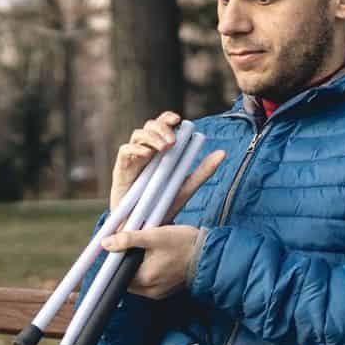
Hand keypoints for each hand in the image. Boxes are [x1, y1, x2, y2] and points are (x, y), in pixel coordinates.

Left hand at [102, 225, 200, 299]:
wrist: (208, 253)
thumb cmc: (183, 243)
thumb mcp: (154, 236)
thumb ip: (128, 239)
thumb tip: (106, 243)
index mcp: (145, 278)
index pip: (118, 276)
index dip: (117, 263)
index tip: (121, 251)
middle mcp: (150, 291)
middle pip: (127, 280)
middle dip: (128, 266)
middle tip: (136, 249)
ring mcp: (159, 293)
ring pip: (138, 283)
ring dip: (138, 270)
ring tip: (148, 254)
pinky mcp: (166, 291)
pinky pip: (149, 285)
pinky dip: (149, 274)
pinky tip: (156, 261)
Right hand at [110, 111, 225, 220]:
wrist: (144, 226)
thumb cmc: (162, 204)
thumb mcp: (186, 186)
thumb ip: (203, 171)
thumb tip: (223, 153)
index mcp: (160, 150)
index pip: (162, 126)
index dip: (168, 118)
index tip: (178, 119)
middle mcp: (146, 150)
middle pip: (150, 126)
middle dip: (162, 128)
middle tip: (173, 141)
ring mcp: (132, 158)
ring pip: (138, 135)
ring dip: (152, 137)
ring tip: (164, 147)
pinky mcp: (121, 168)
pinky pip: (125, 151)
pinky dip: (135, 149)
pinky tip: (147, 154)